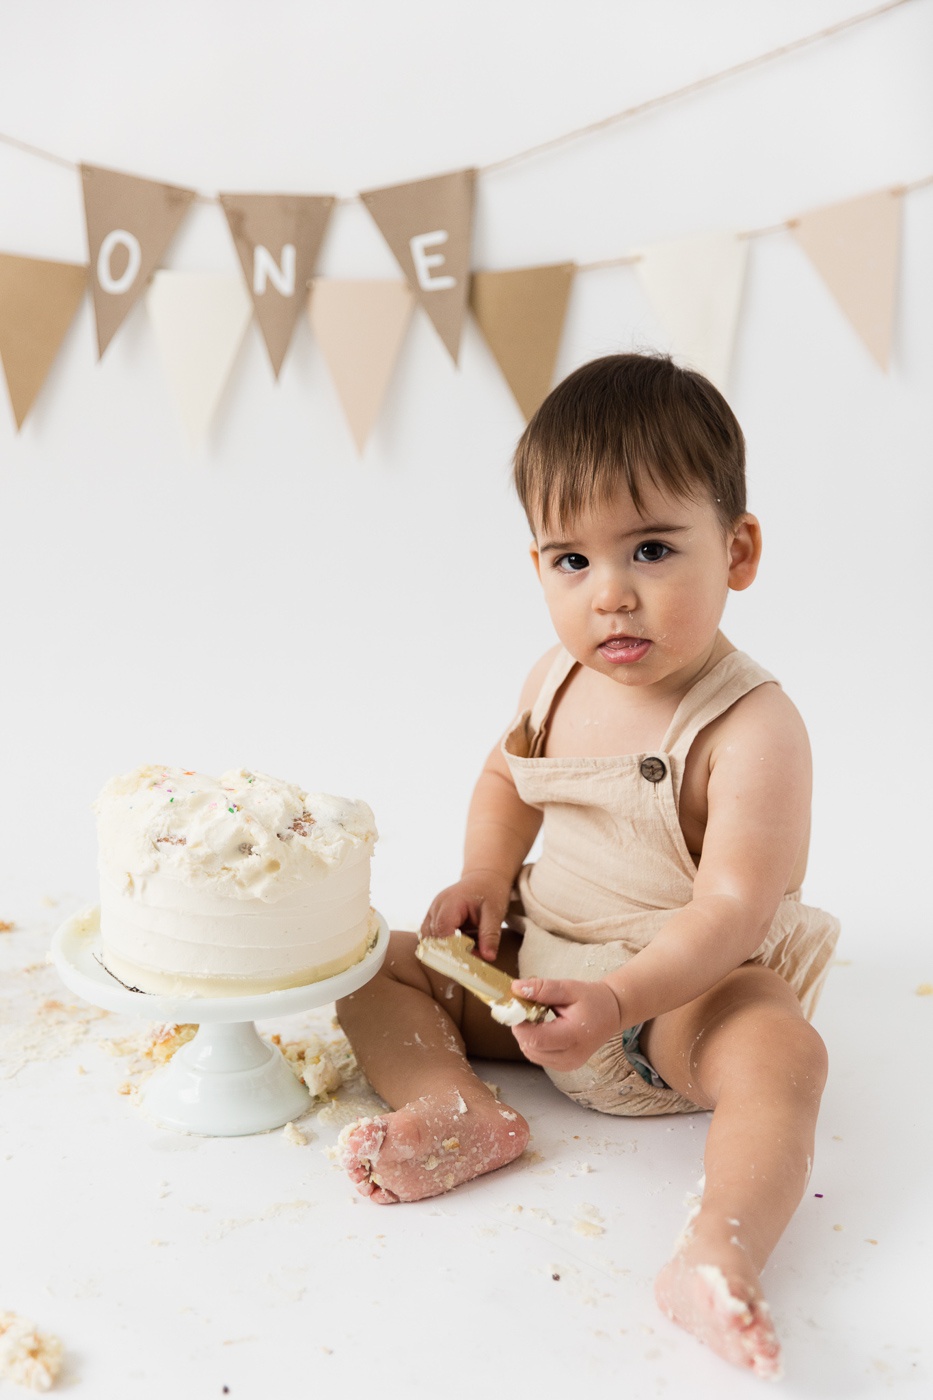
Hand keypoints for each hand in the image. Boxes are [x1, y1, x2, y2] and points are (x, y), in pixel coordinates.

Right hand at [421, 868, 512, 960]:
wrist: (484, 878)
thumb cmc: (490, 892)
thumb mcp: (495, 913)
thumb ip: (490, 935)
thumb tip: (488, 957)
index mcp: (450, 902)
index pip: (442, 930)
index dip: (453, 948)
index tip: (469, 960)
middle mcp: (437, 906)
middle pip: (433, 937)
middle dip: (449, 952)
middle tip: (471, 960)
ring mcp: (432, 911)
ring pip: (429, 939)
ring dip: (445, 950)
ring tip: (466, 952)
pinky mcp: (433, 917)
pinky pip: (431, 936)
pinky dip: (443, 945)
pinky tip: (459, 947)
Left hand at [509, 977, 623, 1071]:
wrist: (612, 1014)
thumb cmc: (592, 999)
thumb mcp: (569, 988)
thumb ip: (543, 989)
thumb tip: (516, 988)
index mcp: (574, 1036)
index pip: (535, 1039)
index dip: (520, 1024)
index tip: (519, 1007)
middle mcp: (571, 1056)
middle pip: (530, 1048)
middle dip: (522, 1028)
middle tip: (528, 1010)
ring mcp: (568, 1064)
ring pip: (531, 1053)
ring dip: (527, 1036)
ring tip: (538, 1018)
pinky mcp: (564, 1066)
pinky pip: (538, 1056)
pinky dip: (534, 1043)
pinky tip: (543, 1029)